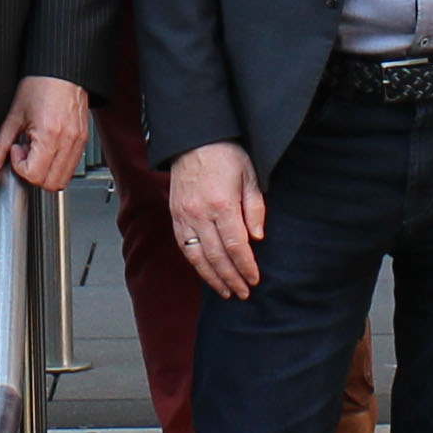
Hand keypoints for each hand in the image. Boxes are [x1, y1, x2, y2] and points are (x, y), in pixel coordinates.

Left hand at [0, 73, 91, 189]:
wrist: (61, 71)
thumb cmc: (40, 85)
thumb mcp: (13, 116)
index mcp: (49, 135)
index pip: (35, 175)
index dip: (20, 168)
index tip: (16, 151)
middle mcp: (68, 141)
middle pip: (51, 184)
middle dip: (33, 175)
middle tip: (25, 155)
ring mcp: (78, 142)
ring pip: (63, 180)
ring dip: (46, 173)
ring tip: (37, 151)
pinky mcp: (83, 141)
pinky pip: (71, 167)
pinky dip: (57, 166)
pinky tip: (47, 149)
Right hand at [168, 139, 267, 300]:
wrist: (194, 140)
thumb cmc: (225, 154)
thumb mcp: (250, 176)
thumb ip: (255, 208)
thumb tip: (257, 238)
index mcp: (222, 204)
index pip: (236, 245)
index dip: (246, 266)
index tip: (255, 278)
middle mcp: (200, 214)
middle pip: (217, 256)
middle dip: (231, 278)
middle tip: (243, 292)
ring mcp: (185, 216)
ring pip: (198, 257)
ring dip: (213, 278)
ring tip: (226, 291)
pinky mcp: (176, 216)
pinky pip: (185, 246)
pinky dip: (196, 264)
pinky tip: (207, 273)